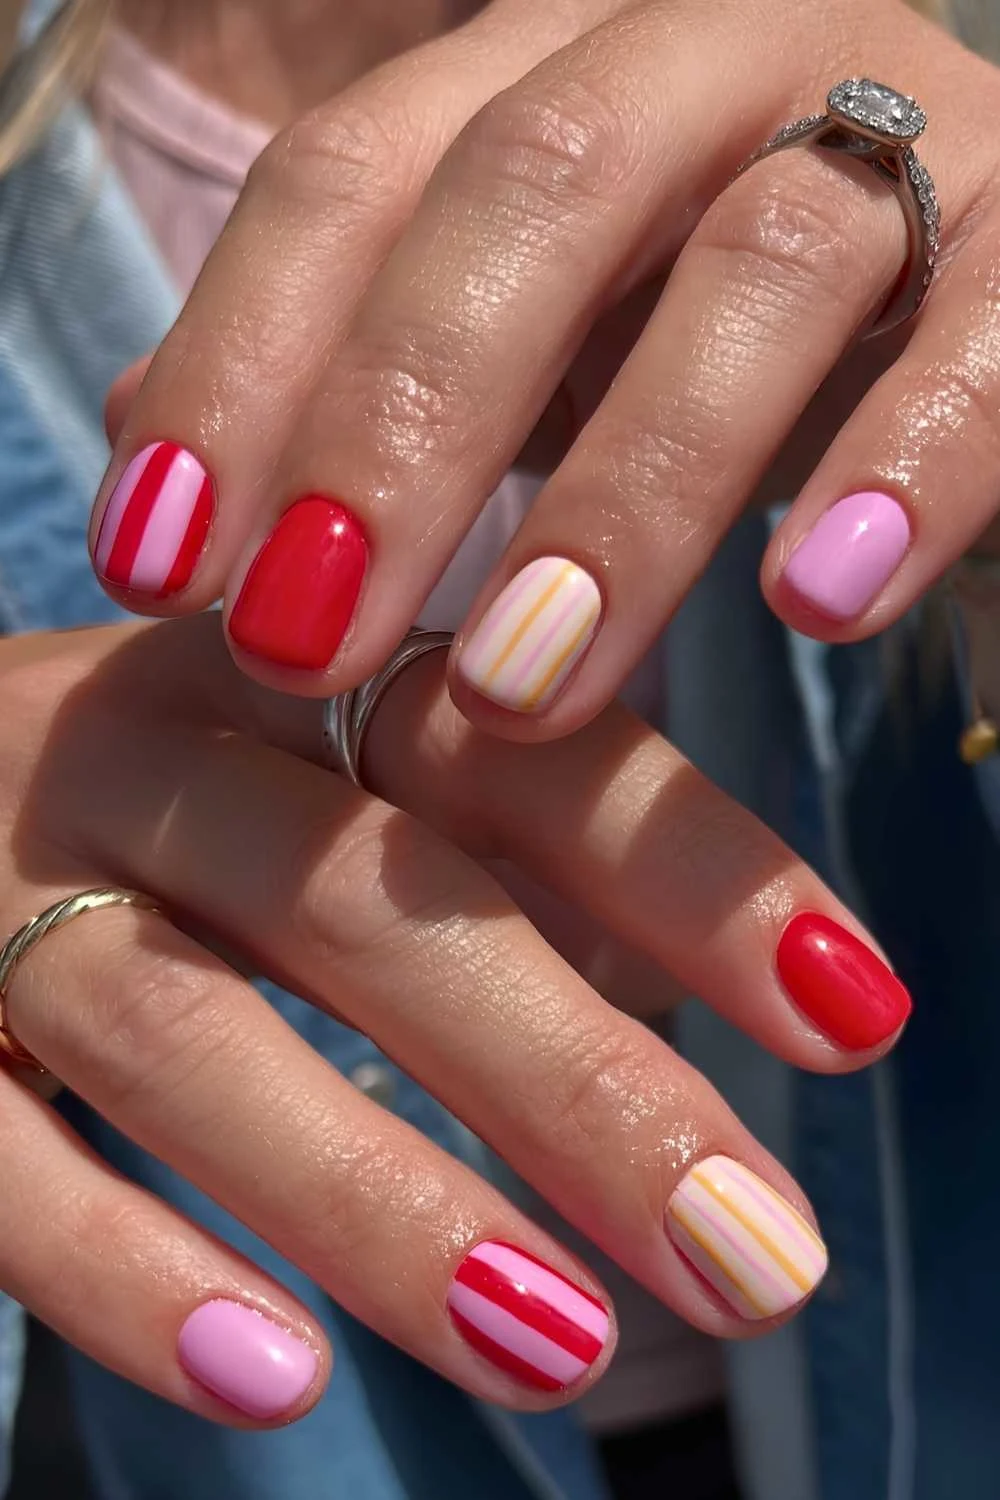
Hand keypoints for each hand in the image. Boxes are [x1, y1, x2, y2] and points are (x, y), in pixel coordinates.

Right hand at [0, 615, 906, 1421]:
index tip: (856, 1012)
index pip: (507, 745)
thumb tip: (688, 997)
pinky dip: (128, 1271)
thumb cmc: (156, 820)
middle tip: (754, 1257)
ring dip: (380, 1198)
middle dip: (575, 1079)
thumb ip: (476, 857)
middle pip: (369, 895)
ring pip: (186, 1034)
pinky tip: (273, 1380)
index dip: (687, 867)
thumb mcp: (310, 786)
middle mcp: (135, 754)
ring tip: (566, 1349)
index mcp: (275, 677)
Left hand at [90, 0, 999, 734]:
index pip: (356, 172)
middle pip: (534, 188)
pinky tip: (816, 606)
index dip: (239, 360)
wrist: (963, 312)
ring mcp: (905, 128)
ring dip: (629, 493)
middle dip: (402, 426)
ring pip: (763, 265)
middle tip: (302, 646)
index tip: (157, 567)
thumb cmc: (698, 343)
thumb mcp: (515, 348)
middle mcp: (719, 57)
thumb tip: (155, 465)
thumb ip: (352, 380)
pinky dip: (904, 466)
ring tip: (521, 687)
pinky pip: (989, 337)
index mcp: (554, 71)